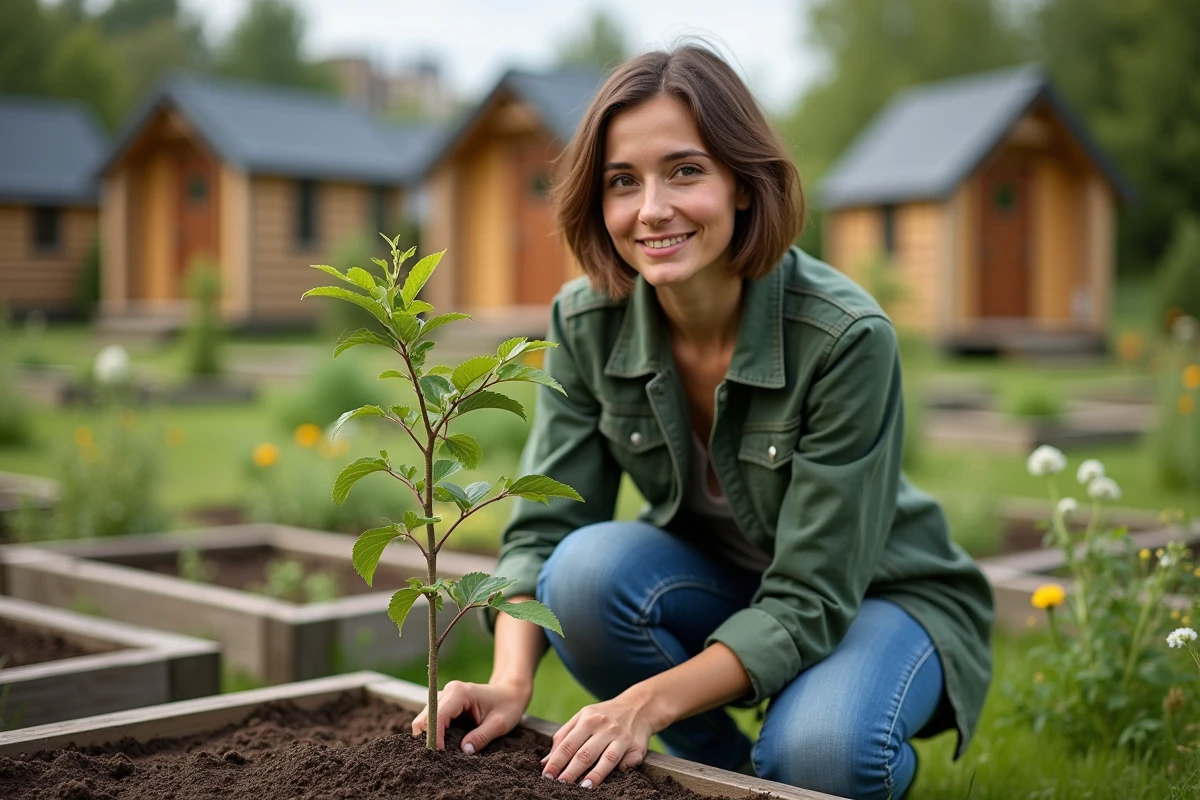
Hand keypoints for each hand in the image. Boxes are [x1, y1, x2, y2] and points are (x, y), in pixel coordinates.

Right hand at [411, 679, 530, 752]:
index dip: (434, 737)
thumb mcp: (500, 724)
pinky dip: (434, 735)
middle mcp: (447, 692)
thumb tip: (465, 751)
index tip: (440, 755)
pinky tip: (444, 747)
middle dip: (428, 739)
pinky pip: (432, 722)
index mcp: (459, 693)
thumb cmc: (508, 705)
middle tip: (438, 759)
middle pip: (424, 719)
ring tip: (441, 755)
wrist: (511, 692)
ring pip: (425, 721)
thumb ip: (482, 737)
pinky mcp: (446, 706)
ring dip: (430, 738)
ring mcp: (445, 698)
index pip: (437, 716)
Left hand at [540, 694, 655, 787]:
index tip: (547, 775)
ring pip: (606, 758)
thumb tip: (546, 761)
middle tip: (559, 785)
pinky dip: (618, 771)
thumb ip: (564, 736)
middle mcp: (604, 727)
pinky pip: (626, 762)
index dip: (556, 761)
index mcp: (587, 719)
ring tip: (582, 787)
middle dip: (570, 771)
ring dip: (594, 774)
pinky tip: (610, 782)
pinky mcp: (635, 746)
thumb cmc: (604, 716)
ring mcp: (621, 737)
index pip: (568, 743)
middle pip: (585, 753)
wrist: (639, 706)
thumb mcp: (583, 717)